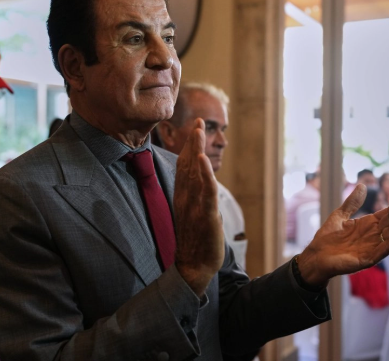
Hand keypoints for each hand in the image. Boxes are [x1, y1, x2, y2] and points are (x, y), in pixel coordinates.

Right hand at [174, 118, 223, 295]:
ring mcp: (194, 206)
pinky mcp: (205, 215)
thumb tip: (199, 180)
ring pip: (195, 173)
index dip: (190, 147)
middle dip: (193, 142)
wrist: (193, 265)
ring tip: (198, 132)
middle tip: (198, 122)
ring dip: (197, 151)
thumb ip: (193, 195)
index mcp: (183, 196)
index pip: (184, 166)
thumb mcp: (191, 213)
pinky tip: (203, 160)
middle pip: (188, 165)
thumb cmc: (195, 239)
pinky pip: (206, 191)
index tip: (195, 128)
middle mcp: (186, 197)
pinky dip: (204, 174)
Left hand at [298, 184, 388, 287]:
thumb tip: (362, 185)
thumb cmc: (327, 237)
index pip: (386, 214)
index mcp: (368, 225)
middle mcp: (373, 236)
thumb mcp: (340, 215)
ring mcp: (372, 248)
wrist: (316, 255)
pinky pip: (384, 251)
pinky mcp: (368, 259)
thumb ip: (352, 202)